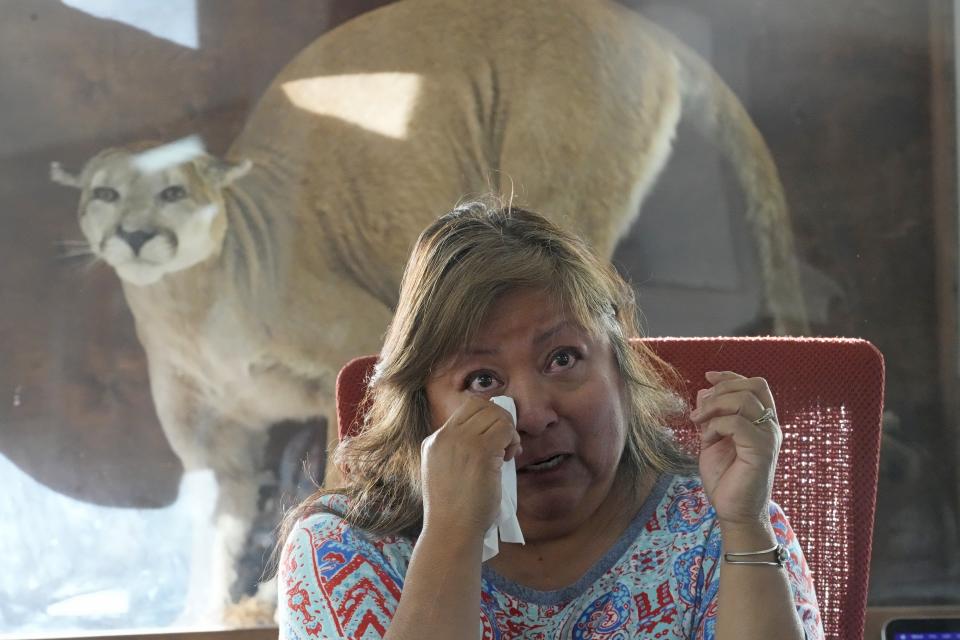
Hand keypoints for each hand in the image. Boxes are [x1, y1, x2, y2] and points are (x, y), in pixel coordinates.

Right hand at [420, 396, 521, 540]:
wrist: (451, 531)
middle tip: (505, 444)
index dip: (486, 417)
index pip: (465, 408)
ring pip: (495, 414)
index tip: (494, 438)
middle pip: (480, 405)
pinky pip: (505, 429)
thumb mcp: (445, 472)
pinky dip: (512, 440)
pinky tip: (508, 458)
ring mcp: (461, 442)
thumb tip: (489, 438)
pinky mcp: (479, 452)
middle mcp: (444, 437)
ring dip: (508, 431)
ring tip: (506, 453)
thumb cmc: (454, 511)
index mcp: (433, 441)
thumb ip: (457, 452)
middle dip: (499, 420)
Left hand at [689, 371, 781, 530]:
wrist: (732, 511)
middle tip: (700, 409)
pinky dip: (716, 427)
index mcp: (761, 422)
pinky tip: (708, 441)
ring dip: (715, 407)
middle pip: (752, 387)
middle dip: (721, 390)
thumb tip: (705, 390)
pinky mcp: (762, 451)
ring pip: (744, 401)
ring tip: (699, 423)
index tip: (708, 377)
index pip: (755, 385)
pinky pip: (738, 424)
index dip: (731, 376)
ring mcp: (769, 438)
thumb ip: (711, 416)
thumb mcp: (712, 439)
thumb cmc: (725, 478)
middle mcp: (770, 426)